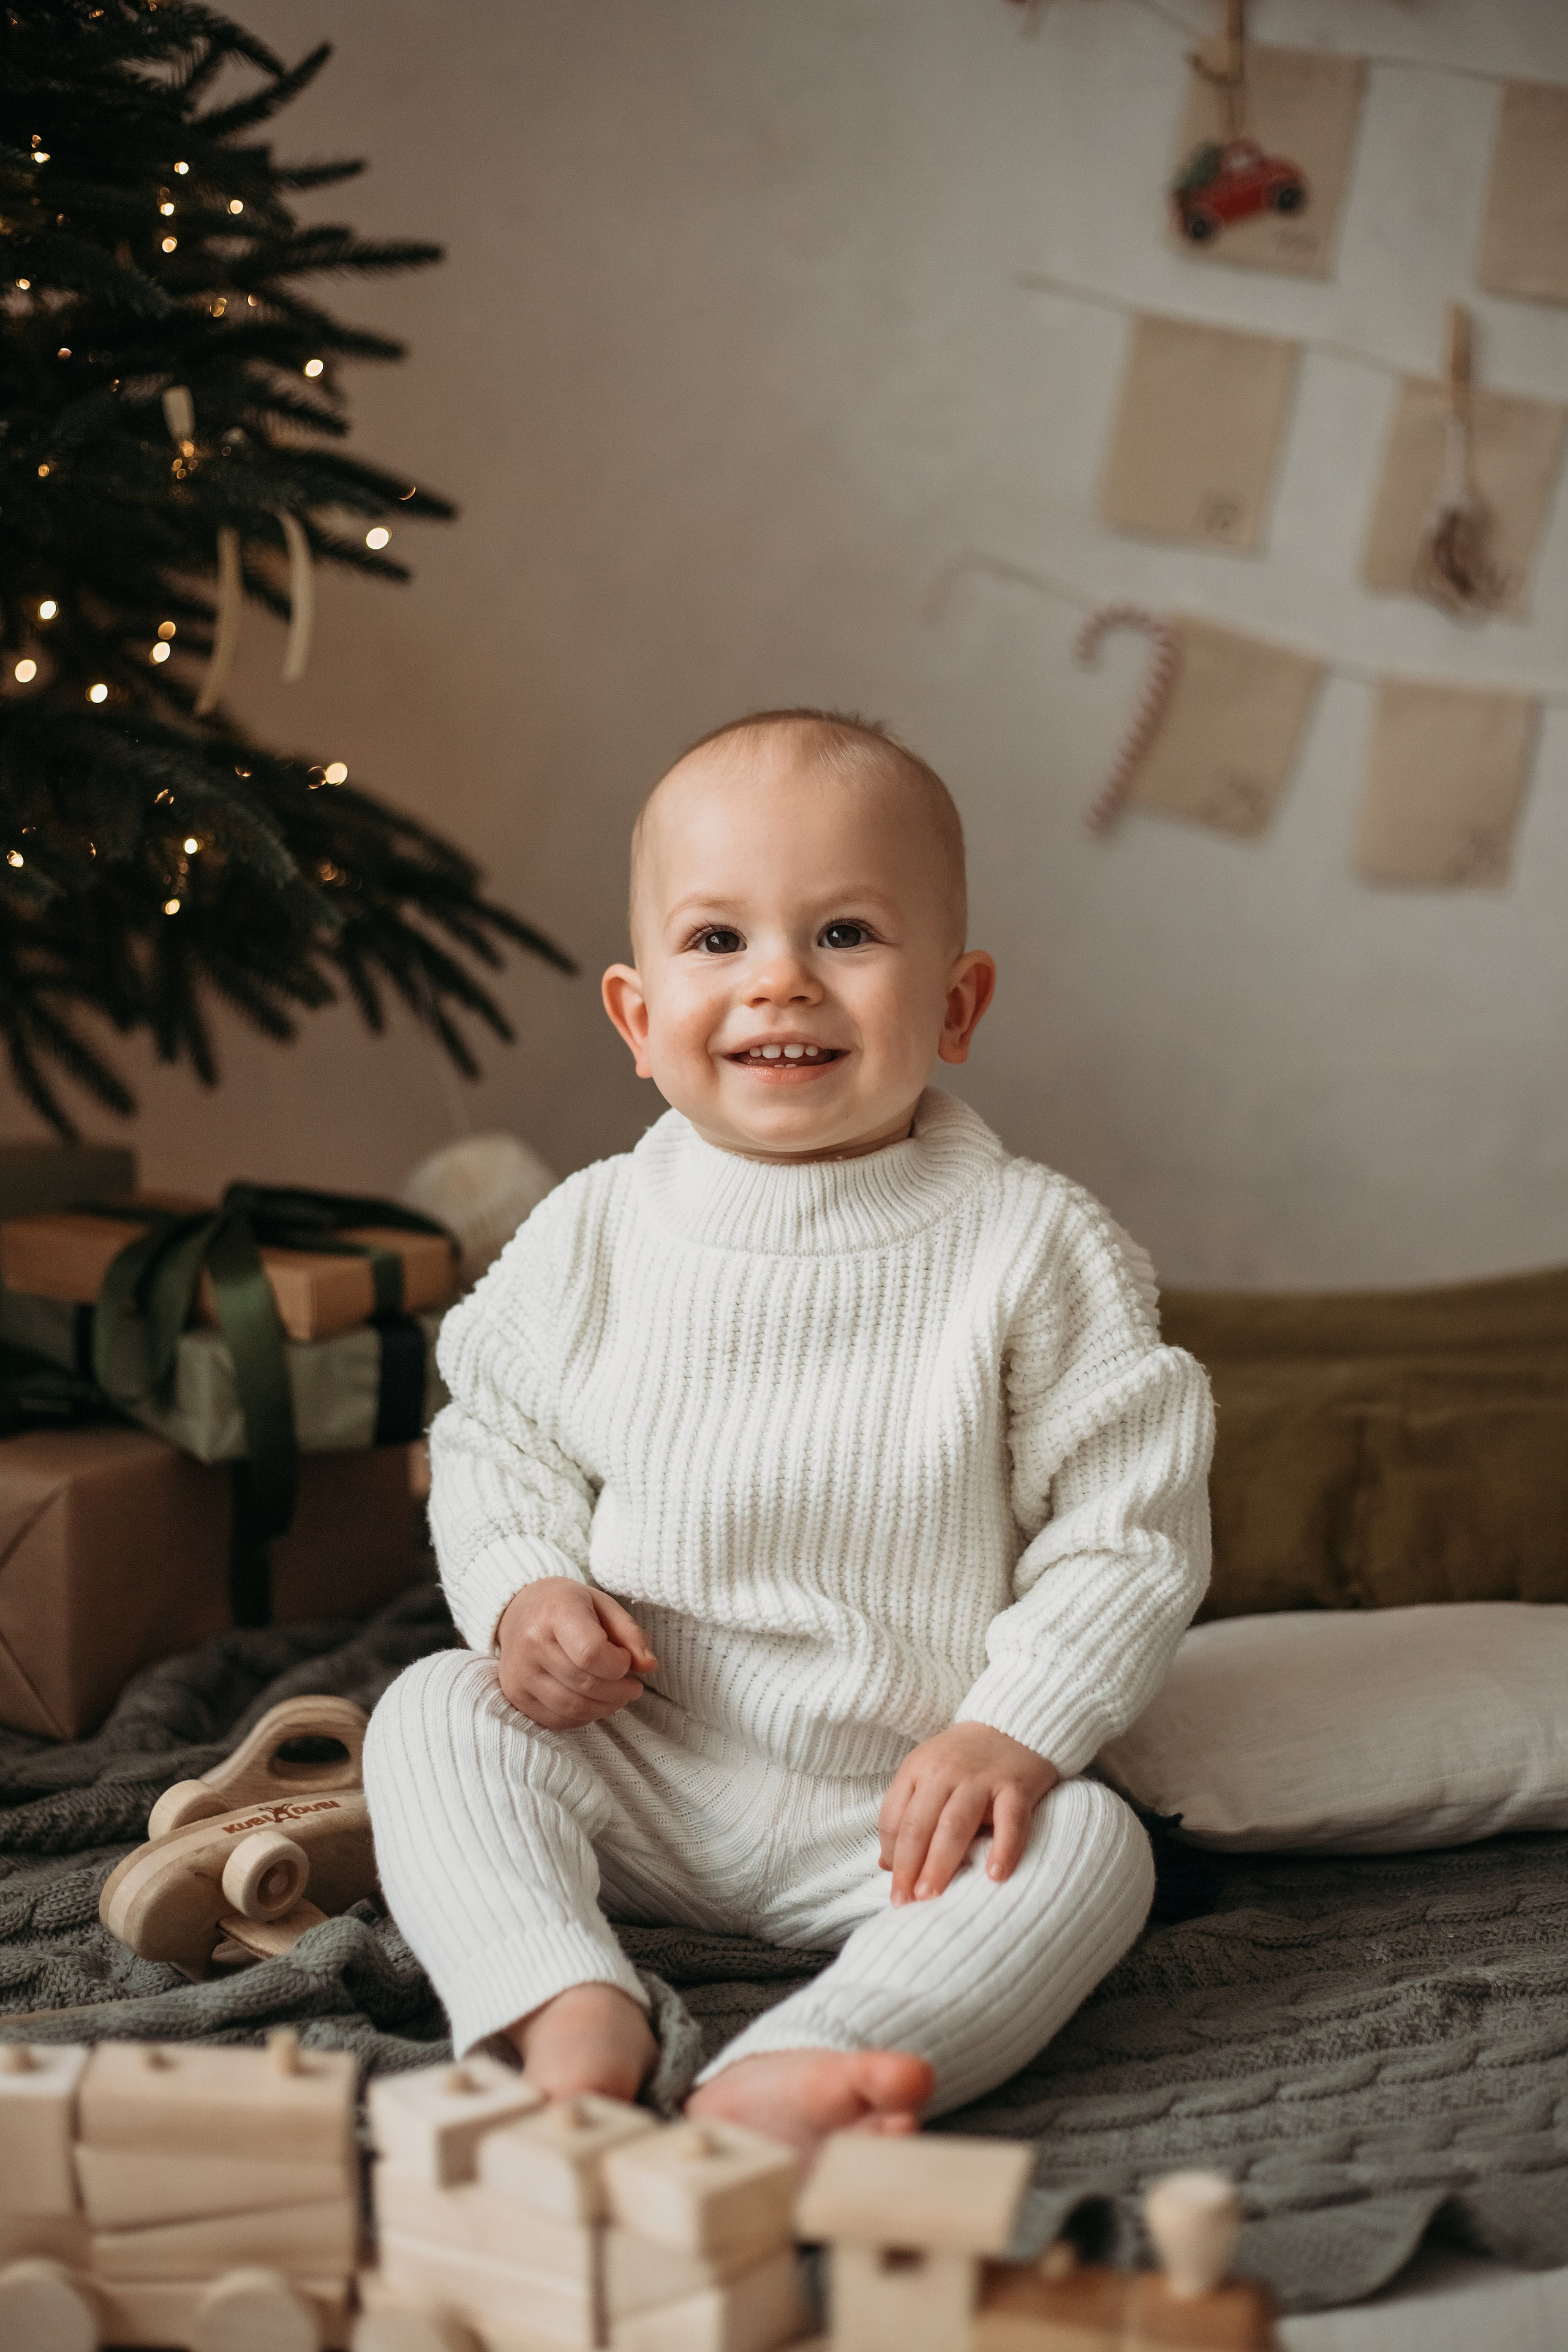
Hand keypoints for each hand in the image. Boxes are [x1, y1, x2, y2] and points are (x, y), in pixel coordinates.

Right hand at [496, 1577, 657, 1730]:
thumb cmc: (567, 1605)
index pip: (591, 1653)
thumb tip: (648, 1666)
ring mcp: (519, 1673)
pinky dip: (583, 1717)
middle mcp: (531, 1643)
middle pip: (585, 1684)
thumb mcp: (603, 1605)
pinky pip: (557, 1720)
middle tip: (633, 1686)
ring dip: (605, 1708)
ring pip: (572, 1707)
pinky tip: (593, 1703)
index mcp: (555, 1612)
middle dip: (619, 1691)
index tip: (625, 1659)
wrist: (520, 1609)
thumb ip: (629, 1633)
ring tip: (618, 1696)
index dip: (619, 1664)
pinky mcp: (515, 1694)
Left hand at [878, 1723, 1058, 1905]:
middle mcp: (945, 1772)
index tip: (895, 1886)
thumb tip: (886, 1864)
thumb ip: (907, 1814)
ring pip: (955, 1825)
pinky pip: (1010, 1821)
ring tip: (931, 1895)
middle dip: (909, 1867)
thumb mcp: (928, 1775)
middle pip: (919, 1825)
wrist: (1014, 1722)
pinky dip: (1003, 1849)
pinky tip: (995, 1876)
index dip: (891, 1854)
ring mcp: (981, 1778)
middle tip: (905, 1902)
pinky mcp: (1016, 1785)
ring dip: (940, 1863)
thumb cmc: (965, 1759)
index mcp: (917, 1769)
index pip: (894, 1818)